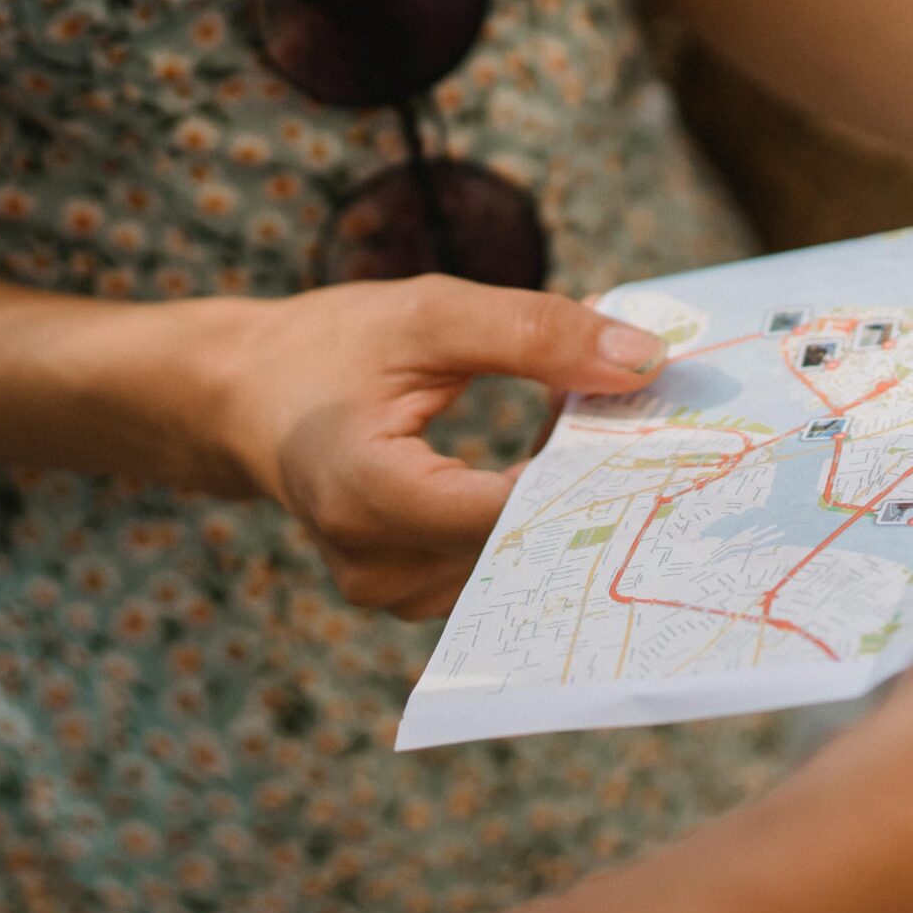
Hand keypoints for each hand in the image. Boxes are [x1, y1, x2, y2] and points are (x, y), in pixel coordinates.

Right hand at [164, 276, 669, 617]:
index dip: (596, 474)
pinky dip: (536, 514)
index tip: (664, 428)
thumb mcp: (430, 316)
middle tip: (660, 422)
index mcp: (370, 496)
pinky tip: (561, 462)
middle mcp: (380, 567)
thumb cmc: (332, 347)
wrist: (248, 399)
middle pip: (526, 543)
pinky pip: (499, 564)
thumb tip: (646, 360)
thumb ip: (536, 334)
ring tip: (597, 423)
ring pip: (522, 559)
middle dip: (594, 482)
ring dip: (568, 497)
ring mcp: (394, 594)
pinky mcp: (412, 596)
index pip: (516, 510)